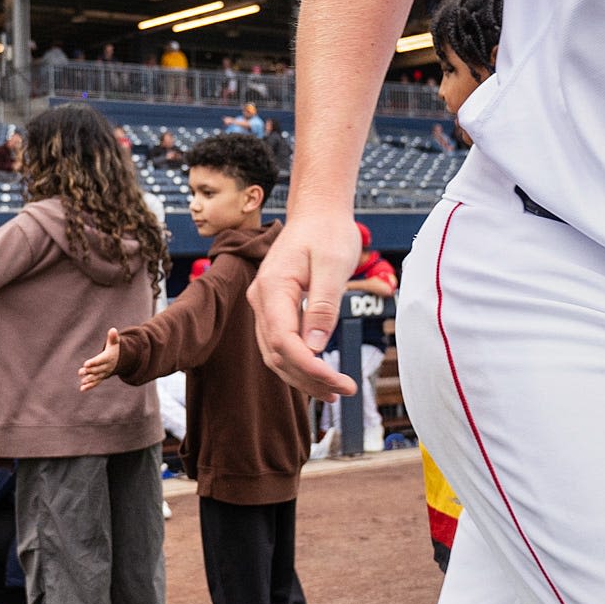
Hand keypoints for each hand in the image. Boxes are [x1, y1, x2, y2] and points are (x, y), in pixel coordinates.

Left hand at [76, 334, 126, 390]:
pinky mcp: (101, 377)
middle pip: (97, 370)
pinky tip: (82, 389)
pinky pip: (96, 383)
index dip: (93, 362)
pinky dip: (89, 386)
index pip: (100, 360)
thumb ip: (113, 337)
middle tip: (81, 372)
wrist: (119, 361)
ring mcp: (104, 373)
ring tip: (82, 381)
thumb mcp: (114, 343)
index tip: (86, 364)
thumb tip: (113, 330)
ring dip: (89, 380)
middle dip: (90, 371)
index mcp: (108, 358)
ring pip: (96, 377)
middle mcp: (107, 367)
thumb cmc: (114, 349)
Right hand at [251, 211, 360, 398]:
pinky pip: (279, 342)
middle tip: (343, 391)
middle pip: (276, 353)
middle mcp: (261, 299)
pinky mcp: (273, 307)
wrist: (317, 212)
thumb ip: (324, 305)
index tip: (339, 382)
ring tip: (333, 391)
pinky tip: (318, 374)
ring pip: (275, 353)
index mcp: (273, 287)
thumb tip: (315, 347)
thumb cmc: (328, 232)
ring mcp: (264, 304)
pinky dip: (297, 362)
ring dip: (302, 376)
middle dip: (309, 378)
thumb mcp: (334, 265)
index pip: (284, 341)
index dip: (309, 367)